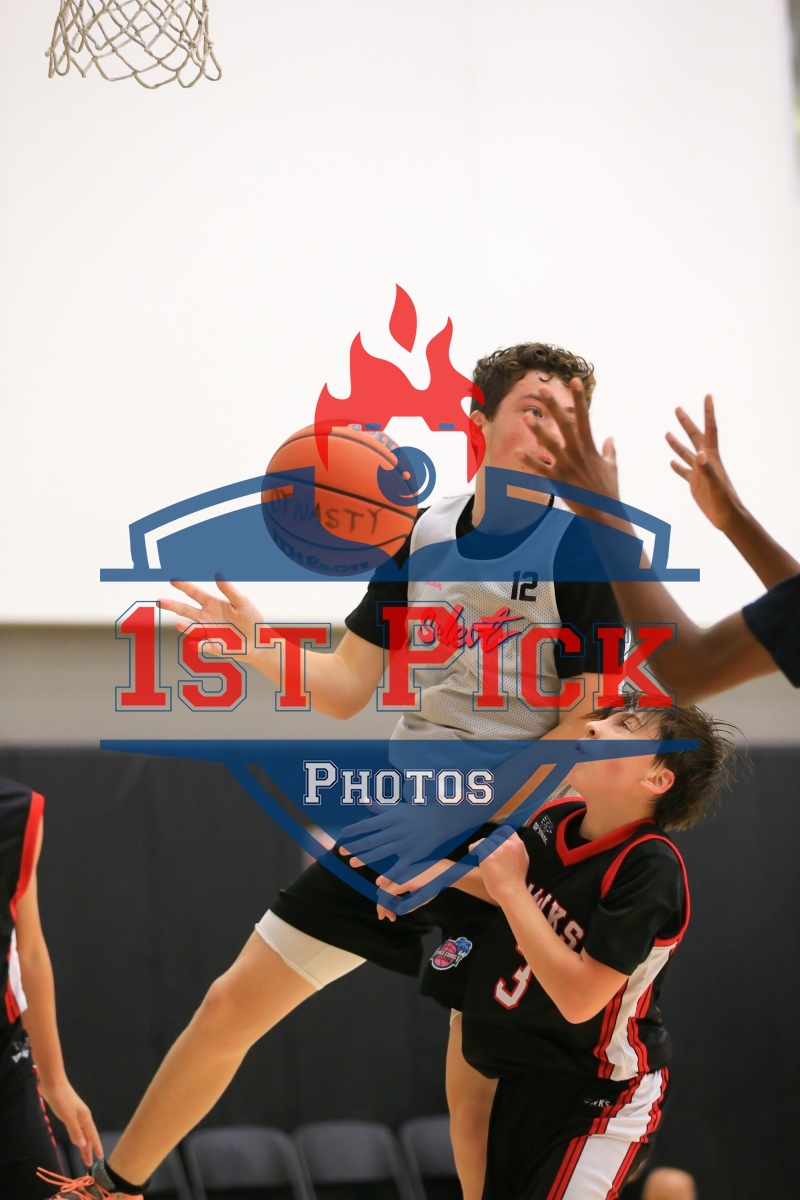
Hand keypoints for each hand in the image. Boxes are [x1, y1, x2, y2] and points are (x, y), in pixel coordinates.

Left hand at [42, 1078, 102, 1166]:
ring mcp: (76, 1115)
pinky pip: (76, 1129)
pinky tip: (76, 1138)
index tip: (100, 1158)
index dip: (96, 1147)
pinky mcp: (68, 1113)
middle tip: (89, 1163)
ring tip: (83, 1154)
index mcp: (85, 1118)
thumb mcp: (68, 1116)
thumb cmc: (62, 1100)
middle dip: (89, 1149)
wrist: (54, 1084)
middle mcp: (83, 1117)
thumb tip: (83, 1145)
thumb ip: (75, 1131)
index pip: (92, 1135)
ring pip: (82, 1132)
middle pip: (88, 1135)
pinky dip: (78, 1136)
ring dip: (83, 1144)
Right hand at [158, 580, 264, 657]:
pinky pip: (204, 646)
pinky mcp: (213, 646)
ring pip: (192, 628)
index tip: (173, 580)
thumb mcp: (242, 602)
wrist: (258, 641)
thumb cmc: (250, 620)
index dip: (184, 586)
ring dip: (186, 628)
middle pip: (185, 610)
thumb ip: (229, 590)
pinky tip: (194, 644)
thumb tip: (218, 575)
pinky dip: (199, 645)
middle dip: (172, 605)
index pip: (195, 593)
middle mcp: (206, 617)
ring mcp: (208, 632)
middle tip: (159, 601)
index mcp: (212, 604)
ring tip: (179, 624)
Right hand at [373, 869, 428, 921]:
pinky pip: (391, 882)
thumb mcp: (423, 898)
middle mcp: (397, 875)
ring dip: (387, 899)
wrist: (441, 870)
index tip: (382, 917)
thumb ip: (409, 905)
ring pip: (385, 887)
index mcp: (401, 881)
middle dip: (384, 905)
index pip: (385, 895)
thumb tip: (397, 911)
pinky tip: (397, 899)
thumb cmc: (433, 884)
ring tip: (396, 909)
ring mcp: (399, 872)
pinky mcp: (402, 872)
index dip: (381, 907)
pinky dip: (391, 892)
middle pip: (382, 891)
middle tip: (392, 916)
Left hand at [475, 831, 529, 905]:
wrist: (511, 891)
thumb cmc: (517, 879)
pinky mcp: (487, 856)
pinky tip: (472, 852)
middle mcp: (508, 844)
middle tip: (488, 853)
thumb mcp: (524, 859)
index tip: (495, 840)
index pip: (507, 830)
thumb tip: (510, 842)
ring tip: (480, 854)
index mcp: (518, 844)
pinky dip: (473, 848)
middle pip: (494, 837)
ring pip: (485, 842)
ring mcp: (497, 849)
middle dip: (490, 844)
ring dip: (482, 848)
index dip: (499, 834)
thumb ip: (517, 849)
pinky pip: (477, 846)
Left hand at [517, 378, 619, 511]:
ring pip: (551, 445)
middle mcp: (578, 454)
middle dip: (554, 407)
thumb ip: (609, 451)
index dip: (579, 399)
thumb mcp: (612, 467)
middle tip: (543, 390)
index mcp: (590, 447)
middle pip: (565, 425)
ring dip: (538, 431)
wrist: (605, 513)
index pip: (584, 418)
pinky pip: (542, 470)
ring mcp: (568, 467)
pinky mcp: (559, 482)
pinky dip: (531, 462)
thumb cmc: (608, 490)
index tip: (575, 381)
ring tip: (526, 417)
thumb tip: (611, 438)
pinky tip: (519, 452)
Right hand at [666, 395, 741, 531]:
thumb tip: (700, 454)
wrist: (726, 516)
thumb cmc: (723, 500)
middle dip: (687, 423)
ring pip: (686, 453)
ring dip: (677, 443)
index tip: (708, 396)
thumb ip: (706, 468)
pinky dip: (677, 466)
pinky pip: (684, 472)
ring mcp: (699, 472)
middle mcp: (705, 461)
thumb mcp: (714, 483)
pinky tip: (671, 462)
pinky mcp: (695, 483)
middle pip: (695, 437)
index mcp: (711, 457)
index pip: (710, 430)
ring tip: (667, 433)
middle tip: (678, 409)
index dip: (709, 413)